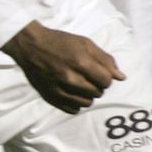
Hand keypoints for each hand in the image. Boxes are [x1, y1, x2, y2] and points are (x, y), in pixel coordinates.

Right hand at [1, 21, 124, 113]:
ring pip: (86, 103)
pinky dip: (74, 103)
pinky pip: (72, 109)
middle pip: (98, 93)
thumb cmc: (59, 41)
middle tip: (86, 76)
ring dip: (86, 95)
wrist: (29, 46)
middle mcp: (70, 79)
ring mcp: (59, 90)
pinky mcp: (50, 97)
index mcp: (80, 63)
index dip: (105, 77)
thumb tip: (121, 78)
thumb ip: (105, 60)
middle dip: (96, 85)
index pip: (106, 81)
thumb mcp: (85, 43)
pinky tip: (70, 92)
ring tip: (79, 85)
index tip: (97, 72)